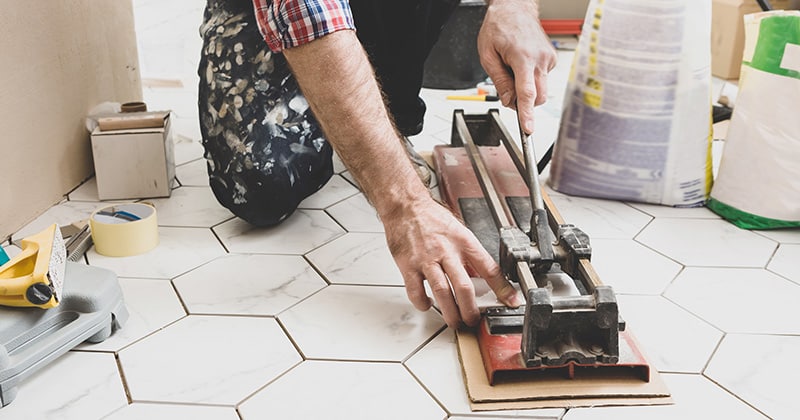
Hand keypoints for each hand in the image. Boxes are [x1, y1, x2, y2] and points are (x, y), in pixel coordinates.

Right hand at [384, 197, 520, 327]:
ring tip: (455, 322)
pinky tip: (427, 305)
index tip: (511, 301)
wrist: (405, 206)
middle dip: (471, 310)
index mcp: (464, 242)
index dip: (503, 288)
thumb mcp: (458, 231)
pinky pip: (416, 290)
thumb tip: (479, 276)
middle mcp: (447, 251)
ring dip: (450, 312)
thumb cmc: (431, 217)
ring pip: (442, 292)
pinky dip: (422, 302)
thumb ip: (468, 254)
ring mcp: (426, 259)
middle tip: (473, 321)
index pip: (489, 268)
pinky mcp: (408, 265)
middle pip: (464, 287)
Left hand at [477, 0, 556, 133]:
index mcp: (523, 58)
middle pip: (538, 97)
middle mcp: (540, 59)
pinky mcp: (551, 59)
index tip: (528, 129)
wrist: (515, 8)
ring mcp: (548, 59)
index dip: (527, 114)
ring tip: (513, 71)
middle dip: (524, 103)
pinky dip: (532, 79)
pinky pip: (542, 79)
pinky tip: (522, 65)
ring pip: (541, 90)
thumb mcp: (488, 56)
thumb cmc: (499, 27)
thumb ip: (499, 81)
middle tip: (508, 92)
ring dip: (527, 90)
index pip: (527, 93)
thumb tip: (508, 101)